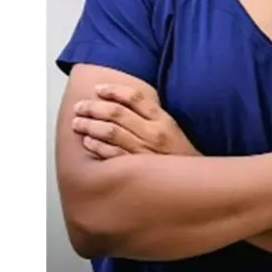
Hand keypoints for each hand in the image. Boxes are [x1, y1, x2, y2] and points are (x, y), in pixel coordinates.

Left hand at [71, 83, 200, 158]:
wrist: (194, 182)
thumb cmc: (179, 154)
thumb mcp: (171, 127)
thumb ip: (150, 114)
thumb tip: (123, 101)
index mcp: (162, 120)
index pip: (134, 97)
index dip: (113, 90)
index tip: (98, 89)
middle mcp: (153, 134)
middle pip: (117, 113)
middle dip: (93, 107)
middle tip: (79, 107)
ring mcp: (144, 152)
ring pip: (111, 132)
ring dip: (90, 126)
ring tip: (78, 123)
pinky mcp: (137, 169)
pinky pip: (112, 155)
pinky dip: (97, 147)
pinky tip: (88, 142)